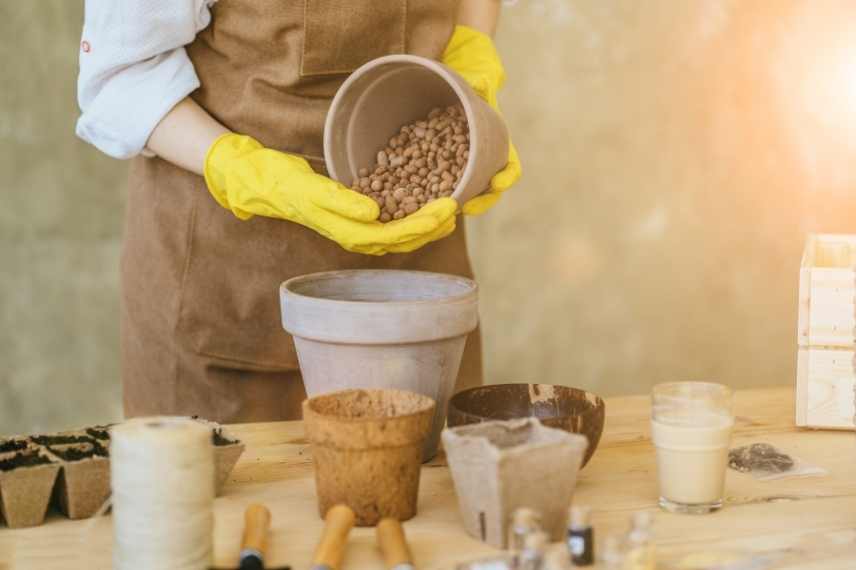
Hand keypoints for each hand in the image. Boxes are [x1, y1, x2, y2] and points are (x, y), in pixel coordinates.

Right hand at [204, 134, 456, 254]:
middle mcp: (355, 234)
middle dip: (432, 225)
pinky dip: (411, 214)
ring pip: (399, 233)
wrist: (262, 183)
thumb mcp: (310, 187)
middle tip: (457, 206)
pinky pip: (390, 220)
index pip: (394, 236)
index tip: (446, 209)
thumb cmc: (283, 183)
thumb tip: (374, 214)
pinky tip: (426, 202)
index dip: (423, 225)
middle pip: (403, 238)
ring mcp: (356, 227)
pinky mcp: (355, 215)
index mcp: (346, 231)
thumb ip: (341, 202)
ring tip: (450, 210)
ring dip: (426, 223)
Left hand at [442, 25, 520, 215]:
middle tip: (467, 207)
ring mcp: (458, 160)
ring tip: (442, 209)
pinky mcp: (435, 160)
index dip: (505, 177)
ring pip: (461, 189)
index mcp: (496, 139)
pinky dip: (428, 190)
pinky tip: (415, 197)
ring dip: (453, 202)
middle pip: (485, 187)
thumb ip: (481, 80)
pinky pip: (433, 179)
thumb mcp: (478, 73)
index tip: (498, 183)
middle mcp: (480, 155)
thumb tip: (481, 82)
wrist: (450, 68)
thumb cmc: (470, 70)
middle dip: (479, 200)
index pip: (509, 166)